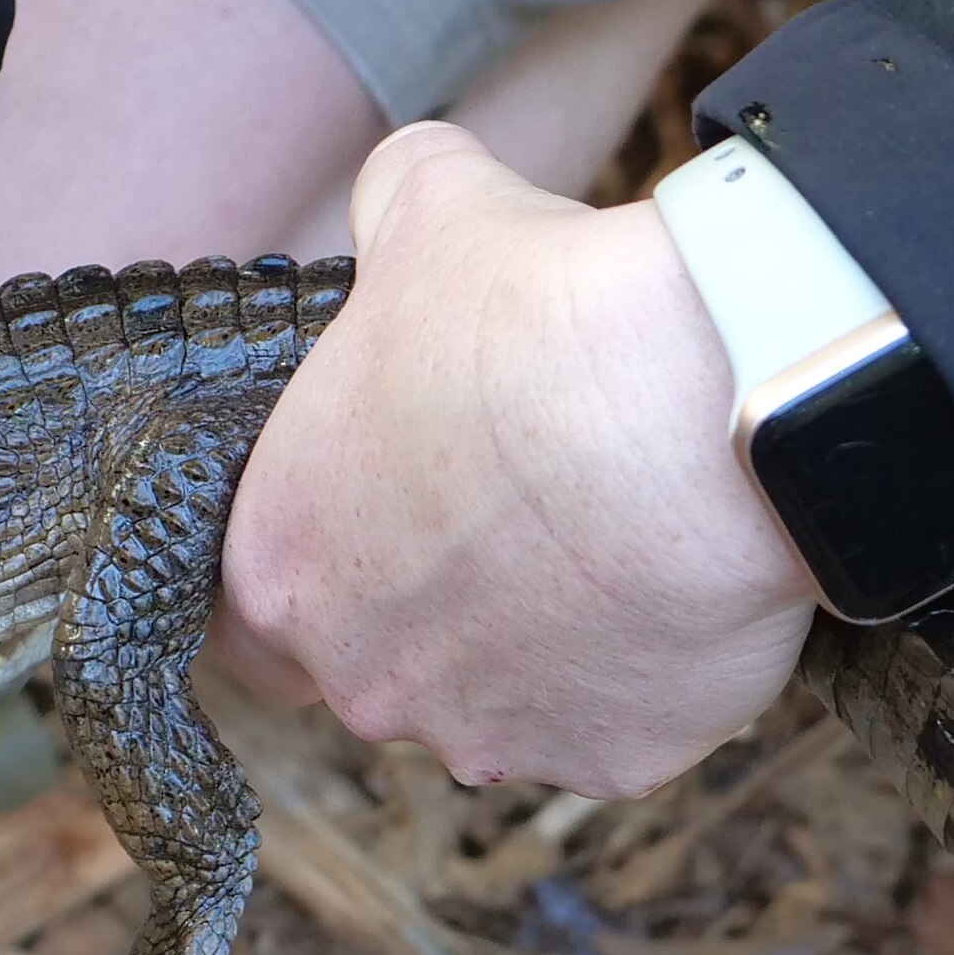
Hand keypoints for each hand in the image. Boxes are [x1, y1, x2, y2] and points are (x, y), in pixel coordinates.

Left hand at [224, 122, 816, 795]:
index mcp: (282, 570)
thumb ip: (386, 210)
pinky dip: (648, 669)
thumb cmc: (537, 315)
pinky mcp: (614, 763)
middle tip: (521, 513)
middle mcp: (364, 682)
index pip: (253, 625)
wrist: (700, 403)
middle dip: (442, 607)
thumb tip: (402, 191)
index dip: (319, 567)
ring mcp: (491, 736)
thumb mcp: (429, 209)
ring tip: (616, 534)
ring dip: (547, 642)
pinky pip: (621, 725)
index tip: (382, 521)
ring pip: (508, 703)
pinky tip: (679, 578)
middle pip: (386, 667)